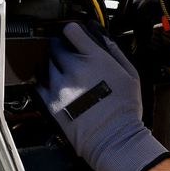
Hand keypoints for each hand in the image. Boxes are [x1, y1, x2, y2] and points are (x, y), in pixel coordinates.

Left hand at [37, 22, 169, 170]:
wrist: (113, 139)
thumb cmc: (125, 109)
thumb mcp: (130, 74)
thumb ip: (114, 51)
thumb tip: (100, 36)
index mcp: (94, 59)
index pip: (71, 31)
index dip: (71, 30)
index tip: (72, 34)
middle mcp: (74, 69)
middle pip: (55, 46)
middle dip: (61, 48)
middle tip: (68, 55)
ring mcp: (60, 86)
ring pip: (47, 64)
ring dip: (53, 65)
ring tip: (64, 74)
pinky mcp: (51, 103)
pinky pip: (39, 85)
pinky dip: (45, 83)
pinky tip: (56, 88)